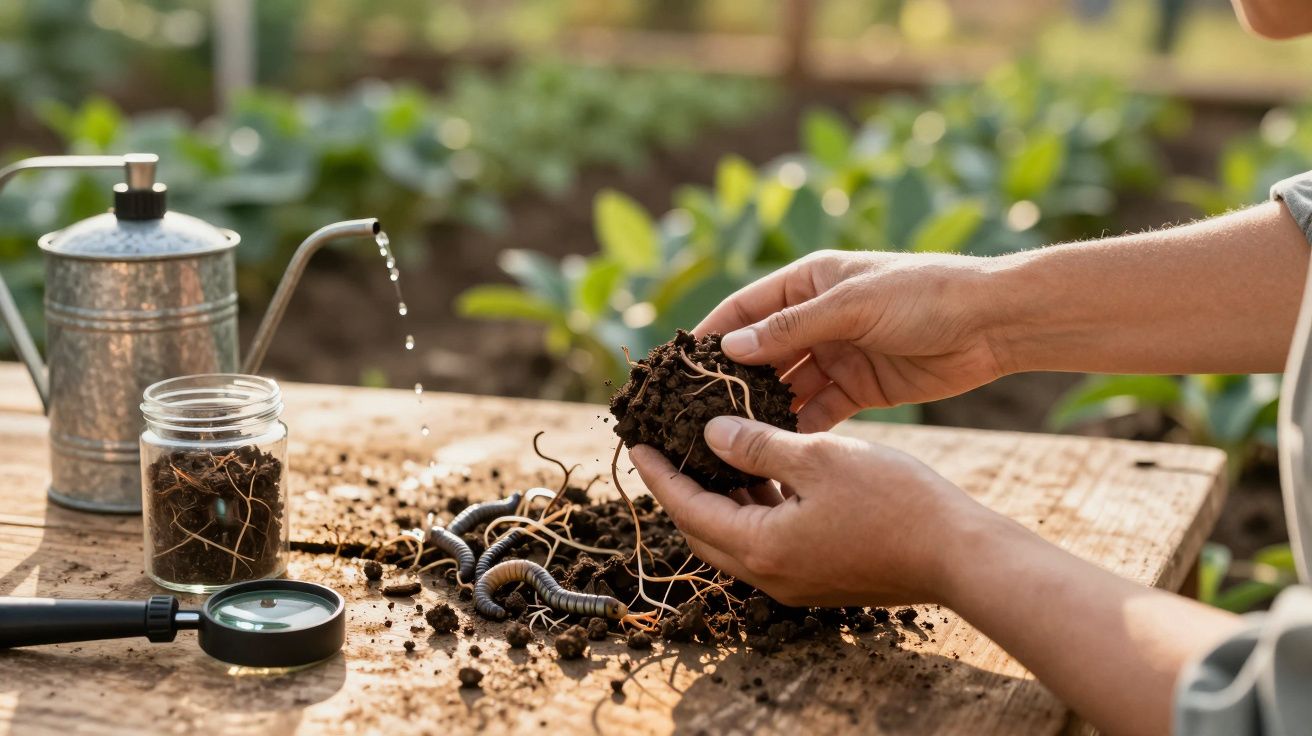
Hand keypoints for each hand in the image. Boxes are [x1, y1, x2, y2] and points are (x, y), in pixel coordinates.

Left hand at [630, 415, 998, 606]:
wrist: (959, 554)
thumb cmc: (893, 501)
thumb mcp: (816, 457)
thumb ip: (756, 445)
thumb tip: (710, 435)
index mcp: (759, 546)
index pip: (687, 509)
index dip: (659, 475)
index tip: (637, 444)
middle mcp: (769, 575)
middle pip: (704, 531)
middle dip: (681, 491)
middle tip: (666, 450)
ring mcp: (795, 582)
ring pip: (737, 537)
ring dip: (721, 499)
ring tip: (711, 453)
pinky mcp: (820, 577)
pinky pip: (768, 542)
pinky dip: (756, 508)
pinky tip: (766, 474)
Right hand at [695, 250, 1006, 431]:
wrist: (993, 324)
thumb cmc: (925, 295)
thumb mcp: (853, 305)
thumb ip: (791, 328)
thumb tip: (730, 349)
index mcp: (810, 282)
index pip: (745, 309)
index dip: (710, 336)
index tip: (677, 368)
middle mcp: (817, 317)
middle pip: (761, 351)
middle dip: (731, 381)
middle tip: (695, 414)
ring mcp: (837, 353)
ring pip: (786, 385)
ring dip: (762, 408)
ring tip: (728, 438)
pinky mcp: (860, 387)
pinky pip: (817, 409)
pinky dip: (798, 427)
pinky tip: (775, 449)